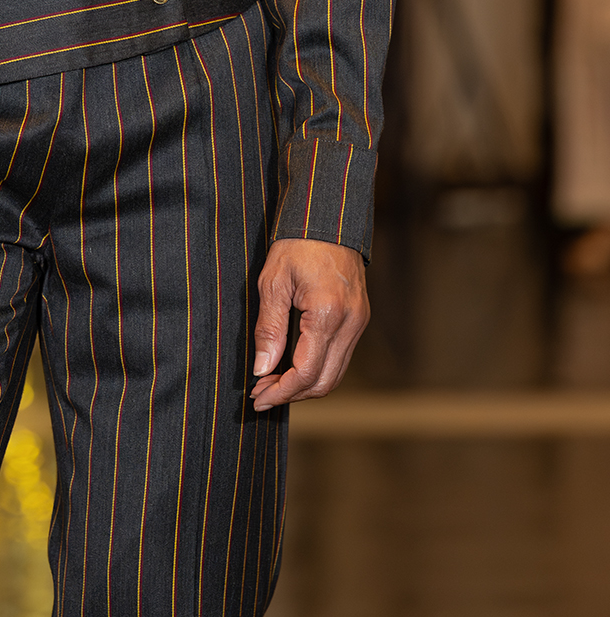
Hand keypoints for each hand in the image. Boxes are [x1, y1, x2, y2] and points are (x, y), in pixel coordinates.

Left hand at [250, 237, 368, 410]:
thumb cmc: (297, 244)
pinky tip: (293, 365)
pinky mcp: (359, 319)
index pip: (306, 372)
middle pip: (325, 381)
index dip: (280, 391)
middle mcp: (350, 324)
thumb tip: (262, 369)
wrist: (328, 219)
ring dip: (304, 385)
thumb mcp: (272, 283)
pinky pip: (340, 357)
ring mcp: (358, 323)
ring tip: (273, 383)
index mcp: (327, 314)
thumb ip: (269, 329)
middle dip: (292, 394)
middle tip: (262, 395)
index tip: (258, 397)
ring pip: (335, 373)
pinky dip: (317, 369)